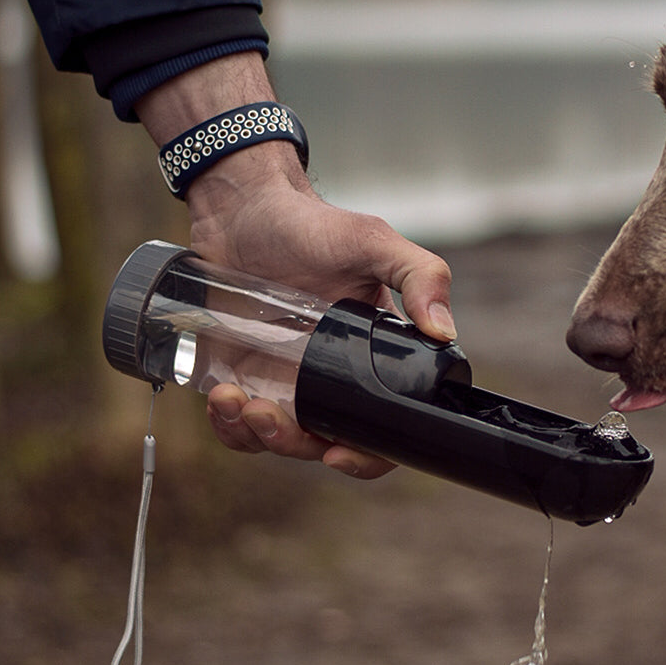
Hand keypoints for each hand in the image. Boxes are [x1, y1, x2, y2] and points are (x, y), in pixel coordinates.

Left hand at [135, 53, 454, 476]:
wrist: (244, 210)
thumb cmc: (312, 225)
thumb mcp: (373, 242)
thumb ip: (420, 275)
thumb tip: (445, 331)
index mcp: (373, 357)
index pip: (384, 425)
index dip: (367, 454)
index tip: (338, 454)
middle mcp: (333, 377)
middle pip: (325, 444)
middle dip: (296, 444)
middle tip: (271, 415)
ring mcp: (287, 381)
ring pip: (278, 441)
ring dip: (256, 436)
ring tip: (235, 400)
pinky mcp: (244, 377)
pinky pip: (237, 425)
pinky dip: (227, 424)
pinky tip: (220, 396)